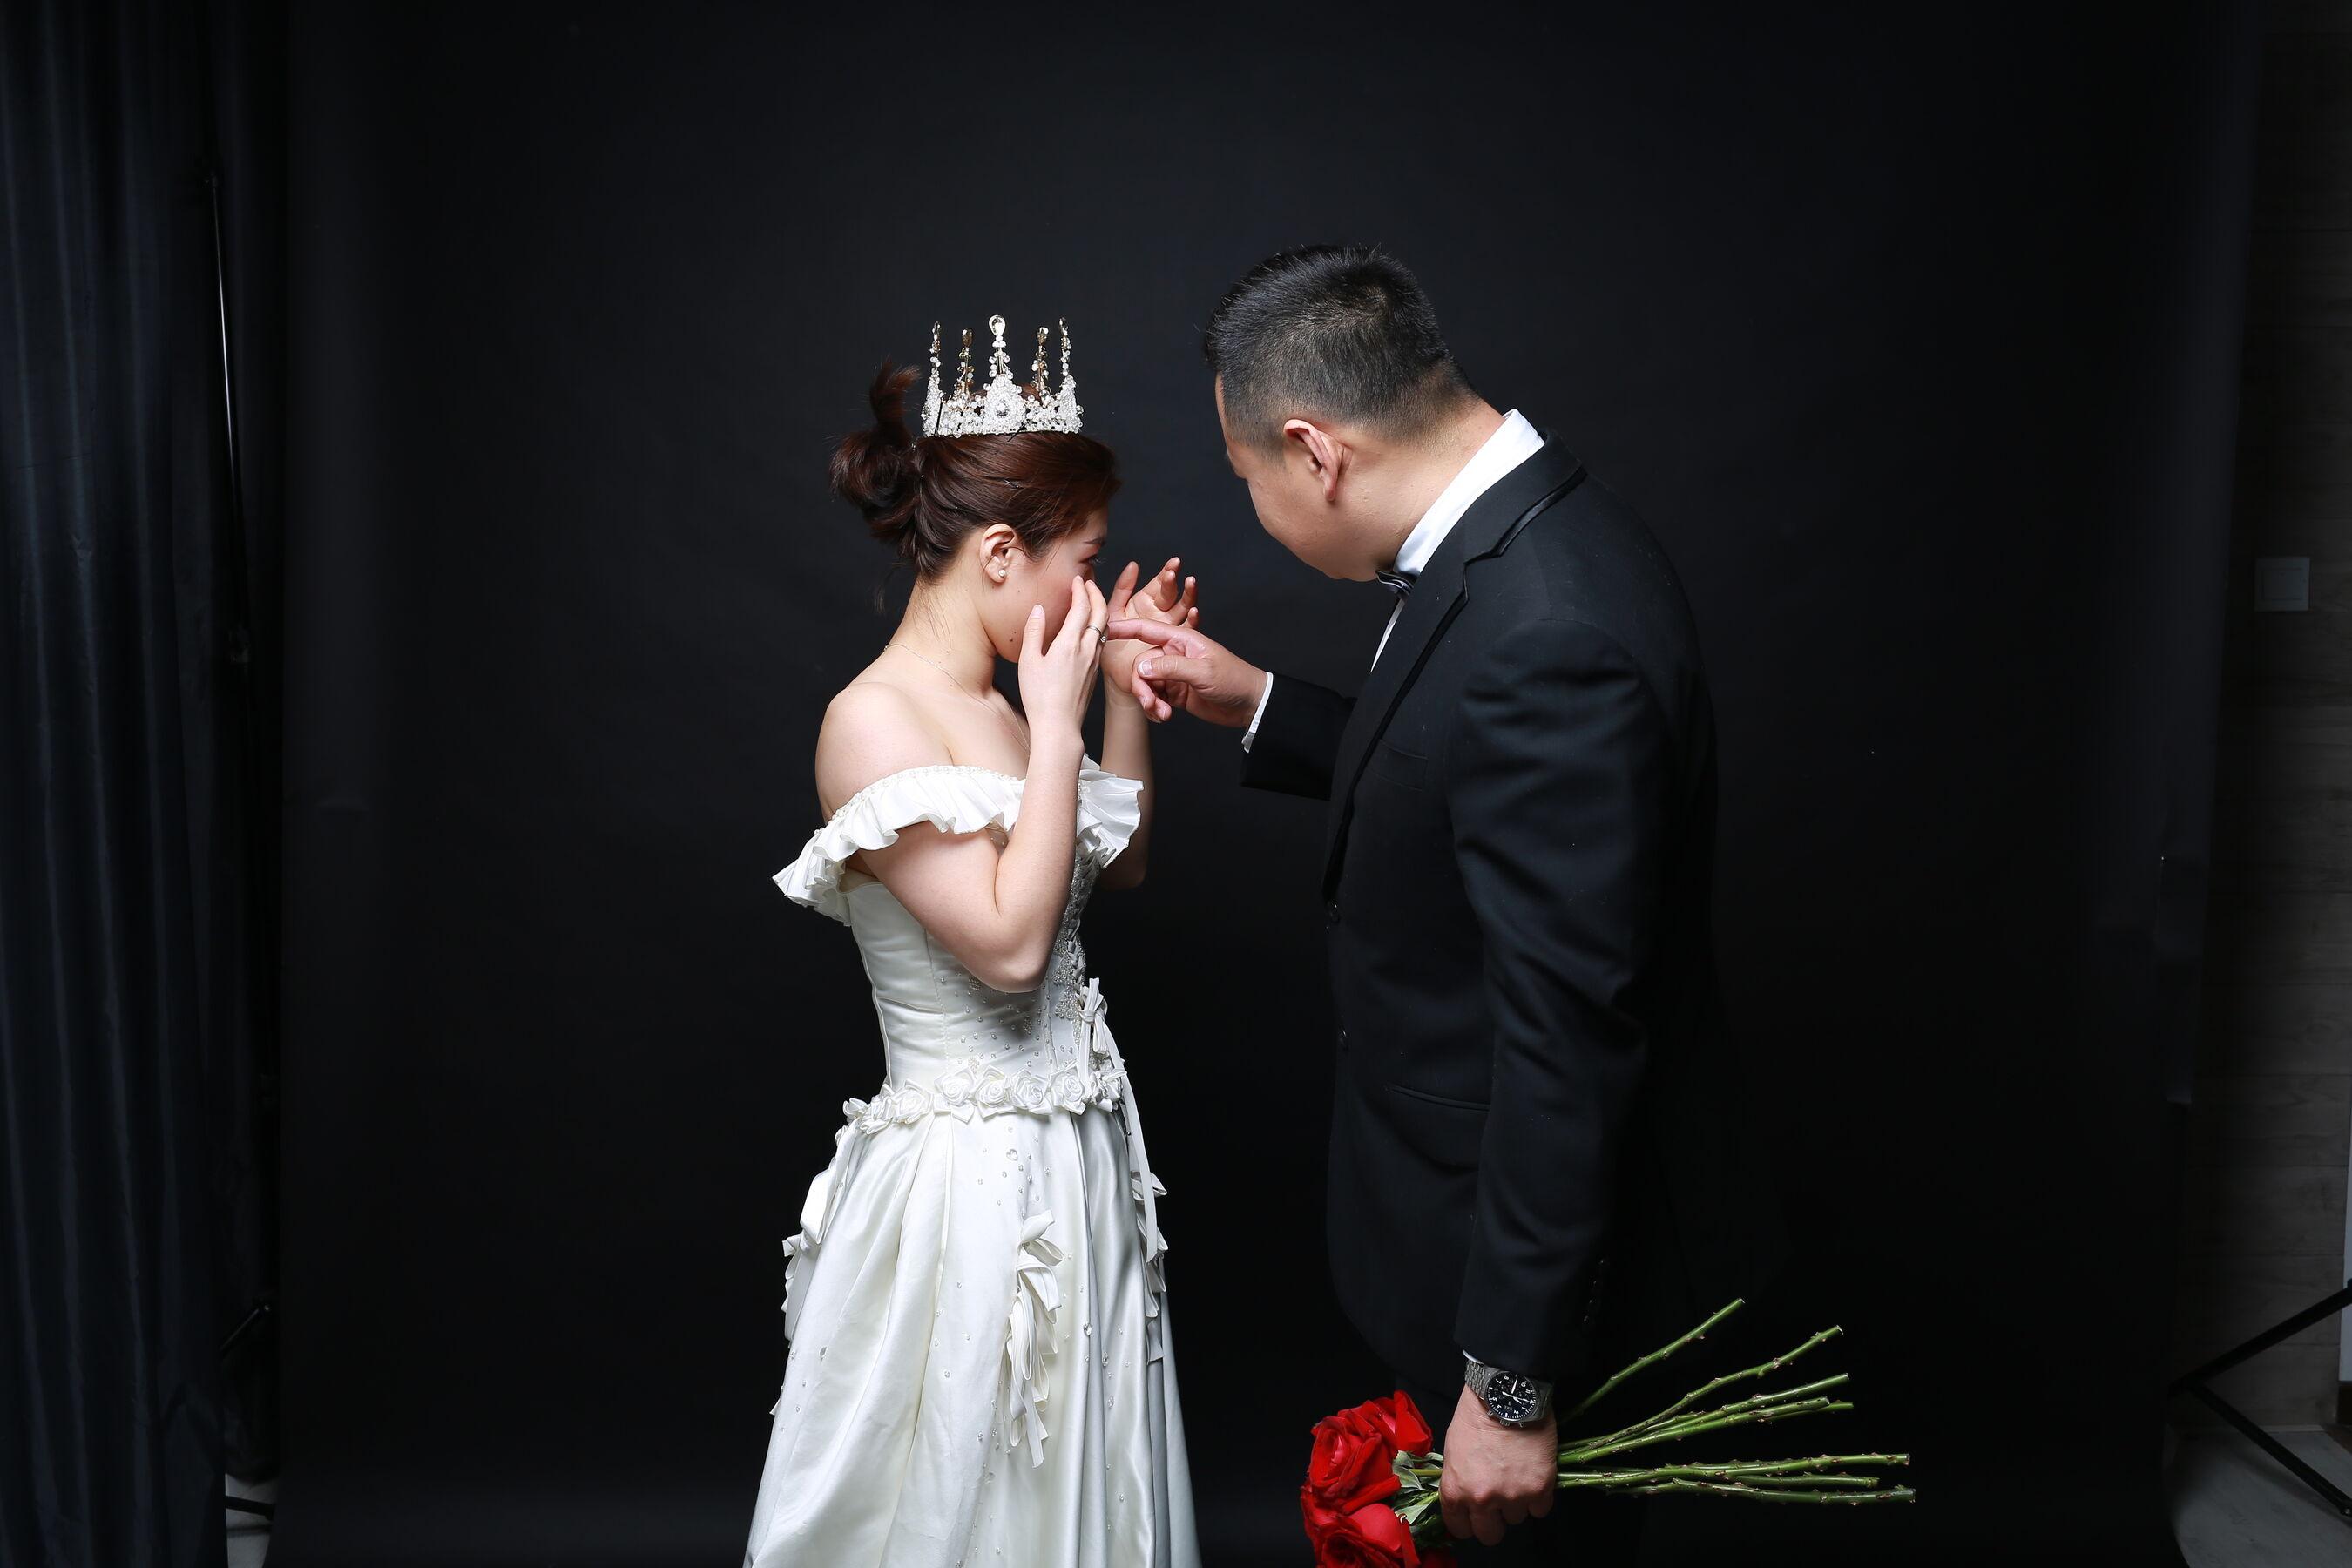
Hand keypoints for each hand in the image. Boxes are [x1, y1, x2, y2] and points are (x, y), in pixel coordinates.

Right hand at [1018, 575, 1107, 749]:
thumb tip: (1038, 609)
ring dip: (1100, 610)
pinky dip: (1098, 627)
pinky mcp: (1095, 673)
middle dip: (1097, 594)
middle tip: (1089, 583)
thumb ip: (1034, 632)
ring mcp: (1094, 662)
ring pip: (1104, 628)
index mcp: (1070, 644)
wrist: (1059, 727)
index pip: (1082, 607)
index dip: (1081, 589)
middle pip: (1100, 613)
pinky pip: (1101, 642)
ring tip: (1091, 601)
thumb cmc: (1040, 697)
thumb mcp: (1029, 661)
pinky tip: (1090, 630)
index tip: (1077, 579)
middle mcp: (1088, 650)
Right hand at [1102, 617, 1265, 727]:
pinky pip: (1153, 697)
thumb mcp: (1202, 671)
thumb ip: (1170, 668)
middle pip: (1141, 665)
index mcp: (1181, 640)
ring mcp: (1173, 674)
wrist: (1249, 704)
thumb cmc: (1234, 679)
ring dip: (1148, 700)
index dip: (1125, 629)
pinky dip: (1153, 708)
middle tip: (1152, 704)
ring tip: (1161, 714)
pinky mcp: (1174, 692)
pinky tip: (1163, 716)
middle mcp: (1174, 654)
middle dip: (1141, 686)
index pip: (1146, 630)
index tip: (1105, 631)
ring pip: (1145, 683)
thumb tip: (1140, 668)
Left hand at [1439, 1384, 1556, 1547]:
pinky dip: (1538, 1497)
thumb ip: (1458, 1482)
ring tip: (1517, 1475)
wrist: (1505, 1396)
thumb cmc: (1475, 1417)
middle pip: (1490, 1534)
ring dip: (1517, 1502)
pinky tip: (1533, 1477)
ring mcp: (1513, 1496)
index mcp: (1456, 1490)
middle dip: (1493, 1522)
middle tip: (1499, 1503)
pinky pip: (1540, 1509)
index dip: (1467, 1524)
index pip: (1459, 1528)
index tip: (1473, 1519)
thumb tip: (1466, 1501)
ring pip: (1517, 1518)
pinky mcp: (1539, 1489)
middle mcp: (1482, 1499)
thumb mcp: (1453, 1452)